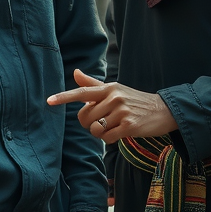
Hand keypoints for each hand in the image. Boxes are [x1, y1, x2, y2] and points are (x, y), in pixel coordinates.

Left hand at [48, 69, 177, 143]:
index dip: (64, 97)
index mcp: (108, 88)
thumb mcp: (115, 89)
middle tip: (103, 121)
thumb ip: (93, 84)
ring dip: (101, 132)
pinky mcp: (129, 125)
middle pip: (85, 117)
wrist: (162, 110)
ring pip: (95, 129)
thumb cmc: (134, 100)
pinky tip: (120, 132)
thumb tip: (75, 72)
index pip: (82, 92)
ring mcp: (121, 111)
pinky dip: (110, 139)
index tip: (49, 101)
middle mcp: (113, 97)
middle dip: (89, 123)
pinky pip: (107, 138)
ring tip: (113, 126)